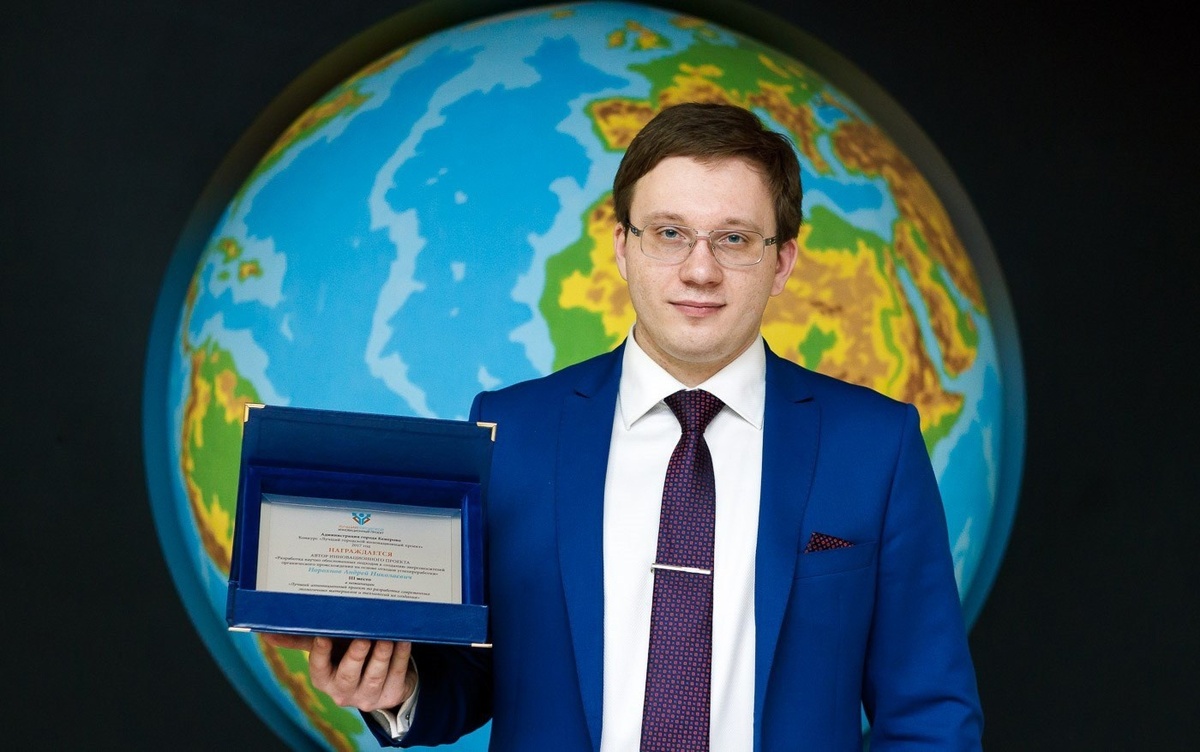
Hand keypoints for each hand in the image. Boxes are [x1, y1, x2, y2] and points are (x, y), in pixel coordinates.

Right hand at [262, 634, 414, 711]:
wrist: (380, 678)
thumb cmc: (347, 655)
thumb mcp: (328, 648)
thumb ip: (303, 639)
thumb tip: (266, 632)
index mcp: (324, 680)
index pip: (318, 669)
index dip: (321, 654)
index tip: (324, 636)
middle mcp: (343, 692)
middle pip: (348, 676)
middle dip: (356, 656)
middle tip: (363, 637)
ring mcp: (368, 696)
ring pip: (375, 676)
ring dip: (382, 655)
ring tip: (386, 636)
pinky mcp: (390, 695)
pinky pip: (396, 674)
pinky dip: (400, 656)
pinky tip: (402, 640)